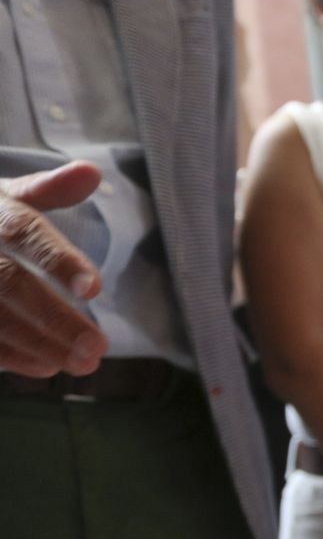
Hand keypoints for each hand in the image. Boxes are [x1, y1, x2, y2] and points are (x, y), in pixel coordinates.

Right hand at [0, 162, 107, 375]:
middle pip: (7, 282)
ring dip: (34, 343)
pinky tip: (43, 366)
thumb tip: (90, 172)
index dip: (58, 259)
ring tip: (79, 363)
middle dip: (54, 317)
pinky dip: (7, 354)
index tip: (95, 289)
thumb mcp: (6, 194)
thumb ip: (48, 189)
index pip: (22, 230)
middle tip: (98, 347)